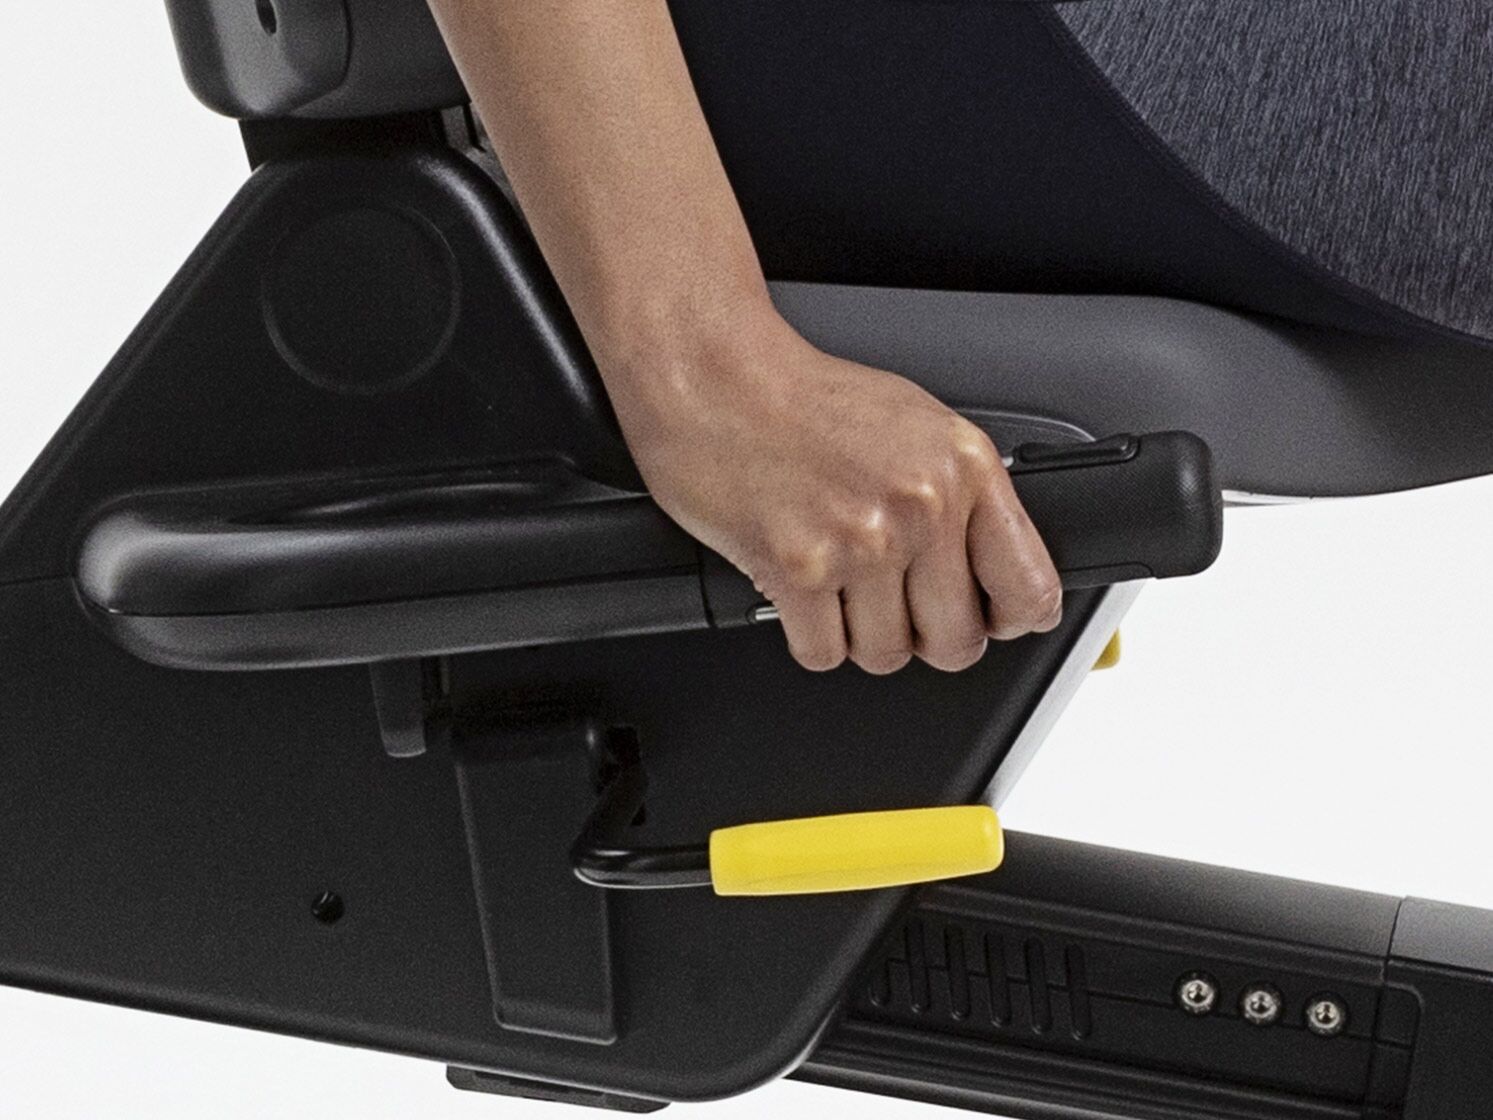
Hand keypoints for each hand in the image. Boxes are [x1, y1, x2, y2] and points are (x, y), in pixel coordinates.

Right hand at [604, 312, 1062, 672]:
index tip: (989, 619)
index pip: (1029, 590)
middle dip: (924, 637)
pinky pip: (823, 654)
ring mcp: (861, 541)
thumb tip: (988, 566)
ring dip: (860, 637)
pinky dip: (810, 637)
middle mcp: (920, 505)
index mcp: (964, 466)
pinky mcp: (797, 569)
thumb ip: (960, 493)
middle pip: (957, 642)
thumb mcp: (915, 424)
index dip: (1007, 620)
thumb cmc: (802, 397)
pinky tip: (802, 592)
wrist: (715, 376)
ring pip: (886, 655)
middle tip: (897, 608)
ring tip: (839, 587)